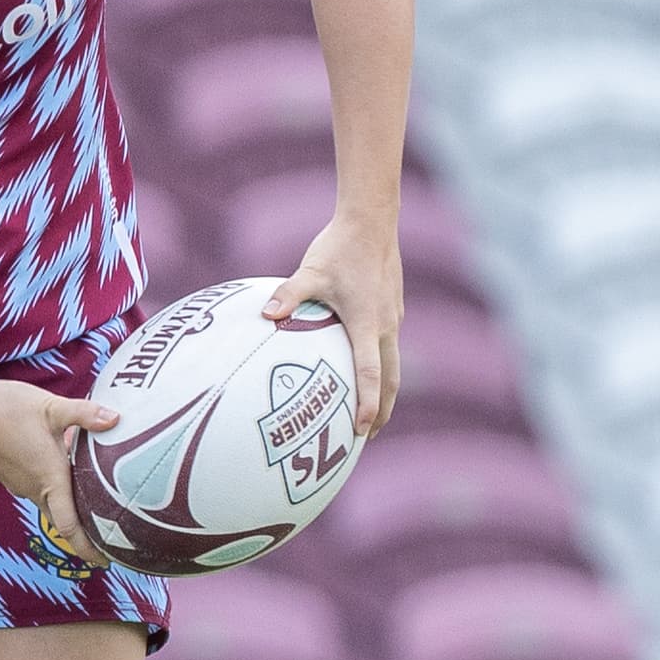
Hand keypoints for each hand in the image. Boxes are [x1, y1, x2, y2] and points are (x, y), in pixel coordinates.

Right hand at [0, 375, 117, 570]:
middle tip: (111, 535)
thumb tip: (117, 419)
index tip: (106, 561)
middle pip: (64, 520)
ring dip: (71, 506)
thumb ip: (85, 415)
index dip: (88, 548)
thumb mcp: (52, 408)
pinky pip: (39, 489)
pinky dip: (56, 488)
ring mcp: (20, 484)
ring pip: (51, 502)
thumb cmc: (6, 407)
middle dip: (85, 533)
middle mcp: (34, 488)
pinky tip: (68, 466)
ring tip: (95, 499)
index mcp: (49, 479)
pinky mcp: (11, 475)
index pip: (70, 526)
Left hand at [265, 209, 406, 436]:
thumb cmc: (339, 247)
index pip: (370, 374)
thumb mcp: (310, 271)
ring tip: (370, 417)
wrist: (373, 221)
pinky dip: (384, 369)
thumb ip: (287, 295)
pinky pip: (390, 347)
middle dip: (380, 411)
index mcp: (366, 323)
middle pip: (391, 380)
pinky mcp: (392, 309)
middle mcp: (385, 326)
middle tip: (366, 437)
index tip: (360, 430)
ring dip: (385, 393)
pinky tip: (367, 371)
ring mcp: (392, 318)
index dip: (366, 404)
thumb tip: (265, 314)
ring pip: (394, 365)